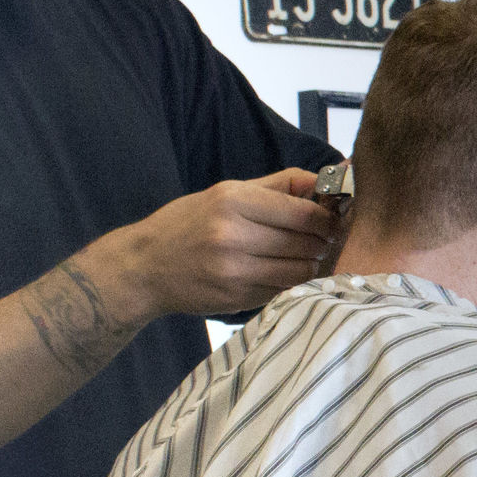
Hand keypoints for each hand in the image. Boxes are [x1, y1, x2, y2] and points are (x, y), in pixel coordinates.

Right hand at [95, 168, 337, 320]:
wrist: (144, 267)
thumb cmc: (188, 223)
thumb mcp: (227, 192)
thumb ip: (279, 185)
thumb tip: (327, 177)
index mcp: (233, 201)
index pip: (305, 213)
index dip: (327, 218)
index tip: (331, 218)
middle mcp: (232, 236)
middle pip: (307, 243)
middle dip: (322, 242)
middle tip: (320, 239)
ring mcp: (234, 271)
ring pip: (301, 271)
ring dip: (309, 264)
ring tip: (301, 256)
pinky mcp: (236, 299)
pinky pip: (283, 290)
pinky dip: (289, 282)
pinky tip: (279, 272)